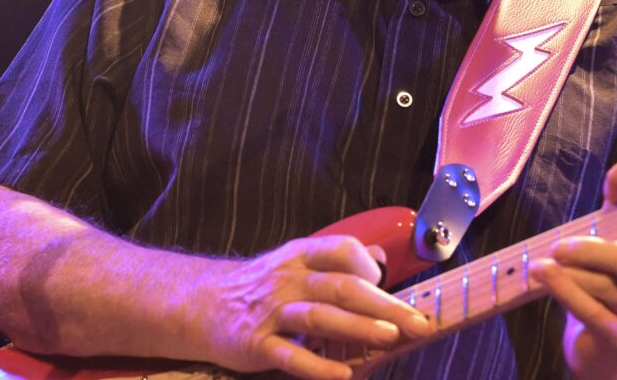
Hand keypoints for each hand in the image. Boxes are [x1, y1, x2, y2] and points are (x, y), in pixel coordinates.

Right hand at [199, 234, 433, 378]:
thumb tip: (379, 258)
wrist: (201, 304)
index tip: (388, 283)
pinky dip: (318, 366)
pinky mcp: (256, 345)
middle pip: (342, 287)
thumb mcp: (295, 263)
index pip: (343, 249)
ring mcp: (271, 313)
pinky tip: (343, 374)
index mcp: (301, 255)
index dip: (370, 265)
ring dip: (358, 328)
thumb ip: (335, 261)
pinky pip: (291, 356)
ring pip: (320, 317)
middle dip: (383, 305)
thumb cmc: (260, 286)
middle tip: (415, 322)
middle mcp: (288, 280)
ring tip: (389, 338)